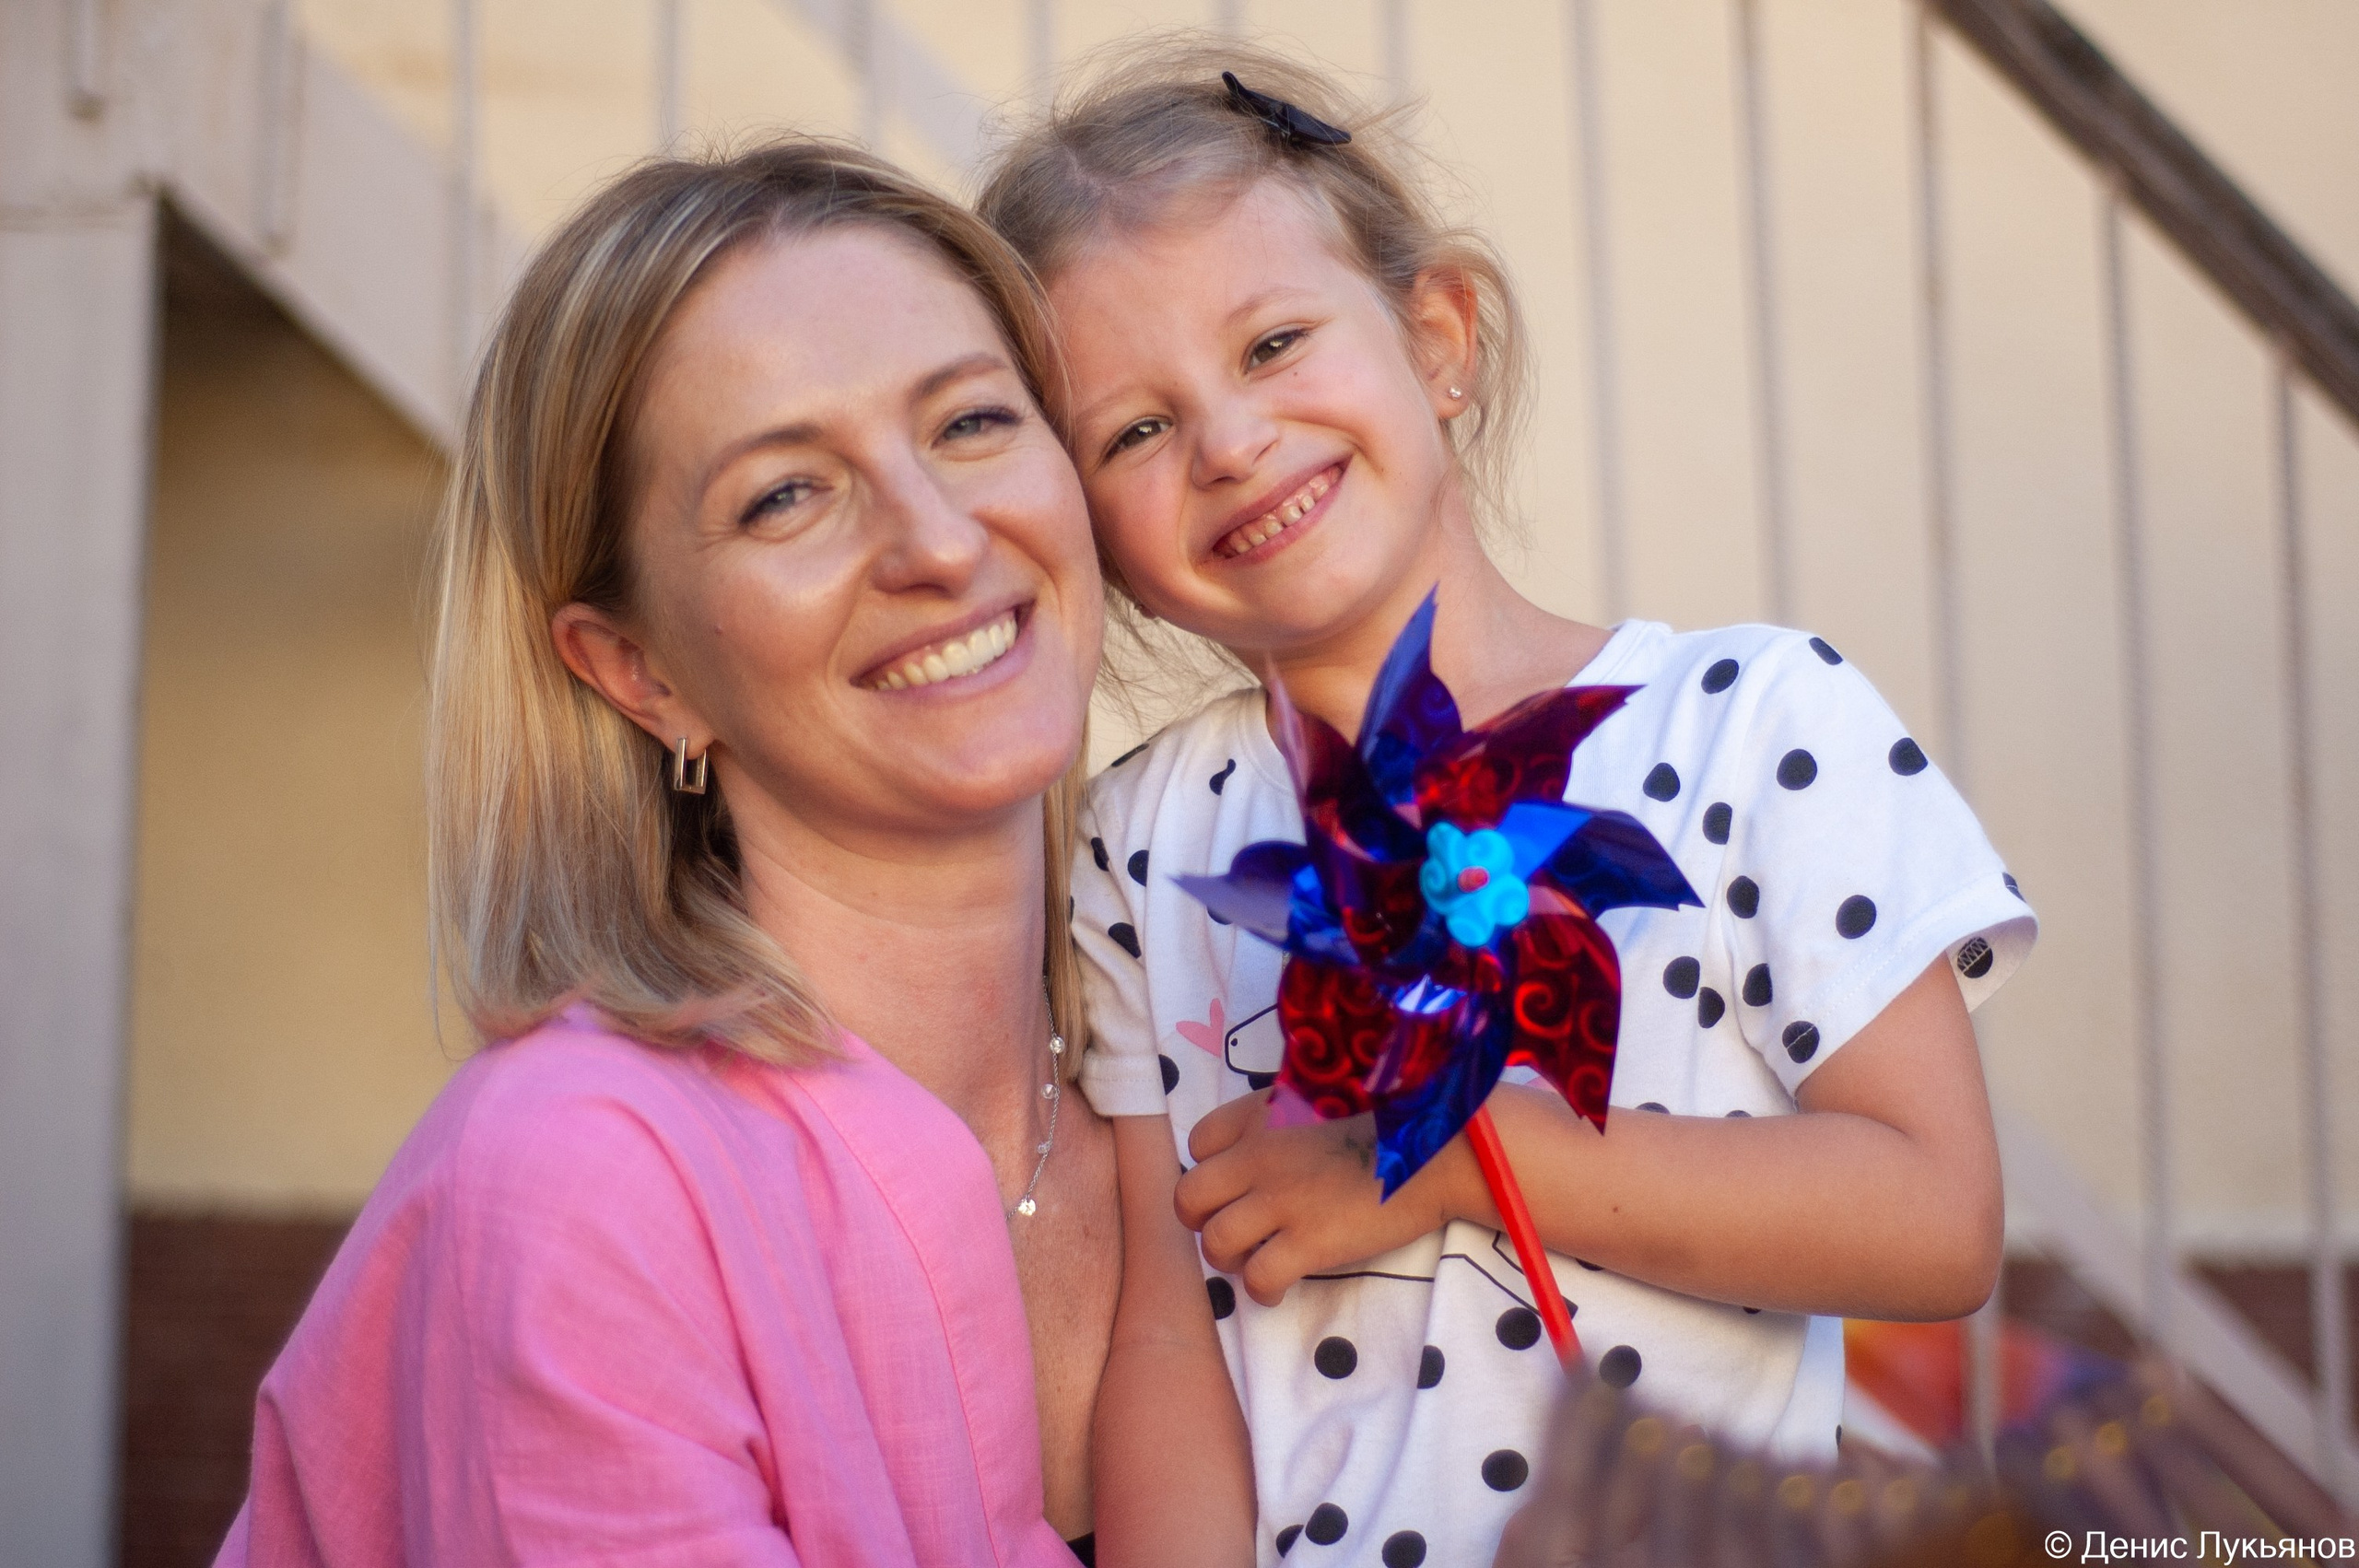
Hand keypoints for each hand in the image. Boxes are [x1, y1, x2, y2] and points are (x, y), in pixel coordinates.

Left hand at [1174, 1091, 1467, 1306]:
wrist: (1436, 1152)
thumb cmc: (1388, 1127)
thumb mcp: (1321, 1104)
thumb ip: (1281, 1124)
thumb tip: (1260, 1154)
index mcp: (1260, 1117)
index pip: (1198, 1144)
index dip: (1211, 1169)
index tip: (1235, 1186)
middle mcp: (1259, 1156)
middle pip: (1188, 1197)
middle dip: (1201, 1221)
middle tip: (1233, 1232)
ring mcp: (1280, 1201)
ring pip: (1214, 1243)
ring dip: (1229, 1260)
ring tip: (1255, 1262)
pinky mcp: (1307, 1243)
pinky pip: (1257, 1279)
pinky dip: (1262, 1290)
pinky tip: (1280, 1287)